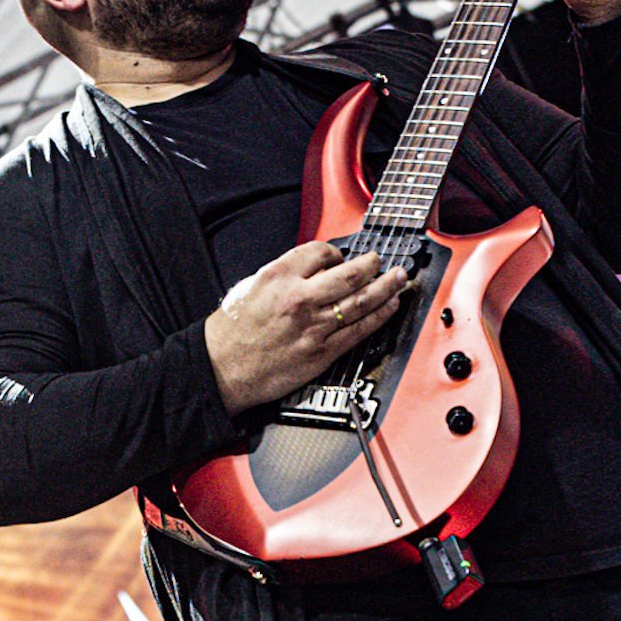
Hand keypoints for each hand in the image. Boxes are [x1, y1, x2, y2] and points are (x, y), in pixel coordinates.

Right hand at [205, 243, 406, 415]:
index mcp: (280, 276)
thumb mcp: (252, 285)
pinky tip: (390, 307)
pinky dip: (379, 317)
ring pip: (361, 302)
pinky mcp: (322, 353)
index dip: (337, 252)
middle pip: (350, 274)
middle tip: (384, 262)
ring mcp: (314, 327)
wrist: (222, 368)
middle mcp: (300, 299)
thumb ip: (286, 274)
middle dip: (374, 265)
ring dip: (386, 288)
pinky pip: (359, 331)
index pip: (321, 252)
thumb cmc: (232, 331)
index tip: (343, 257)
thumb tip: (315, 269)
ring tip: (399, 280)